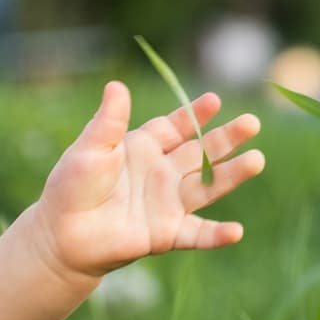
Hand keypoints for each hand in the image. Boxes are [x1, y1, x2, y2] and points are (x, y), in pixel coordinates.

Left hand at [32, 82, 265, 280]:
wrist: (63, 234)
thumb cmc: (72, 187)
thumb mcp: (90, 149)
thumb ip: (108, 121)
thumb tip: (116, 85)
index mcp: (144, 147)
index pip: (177, 126)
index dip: (195, 114)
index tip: (215, 100)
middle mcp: (162, 172)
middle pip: (201, 152)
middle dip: (226, 138)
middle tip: (252, 123)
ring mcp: (168, 203)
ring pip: (207, 186)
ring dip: (232, 175)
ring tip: (257, 161)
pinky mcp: (166, 234)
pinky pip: (196, 234)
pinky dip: (216, 235)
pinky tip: (236, 232)